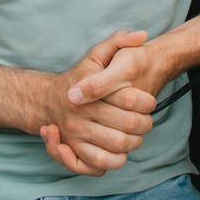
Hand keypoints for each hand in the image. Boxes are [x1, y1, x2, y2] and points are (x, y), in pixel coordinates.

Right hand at [40, 31, 155, 176]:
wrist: (49, 99)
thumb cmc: (80, 75)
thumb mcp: (97, 53)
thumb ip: (119, 40)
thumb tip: (142, 35)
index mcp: (89, 90)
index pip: (129, 99)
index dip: (147, 102)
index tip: (150, 101)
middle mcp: (80, 114)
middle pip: (127, 125)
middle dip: (144, 124)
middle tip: (147, 120)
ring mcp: (76, 135)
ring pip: (117, 147)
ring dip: (134, 143)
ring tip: (137, 135)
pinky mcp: (74, 152)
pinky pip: (100, 164)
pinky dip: (115, 161)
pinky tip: (121, 151)